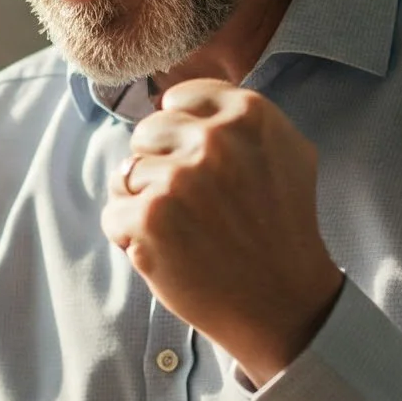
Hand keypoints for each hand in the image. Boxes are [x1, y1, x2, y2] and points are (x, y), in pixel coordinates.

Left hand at [100, 80, 342, 386]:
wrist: (282, 302)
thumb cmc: (281, 227)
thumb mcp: (286, 152)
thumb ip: (237, 116)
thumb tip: (173, 98)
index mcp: (249, 115)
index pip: (179, 100)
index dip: (183, 137)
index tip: (204, 168)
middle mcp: (214, 141)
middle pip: (147, 133)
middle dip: (161, 167)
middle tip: (197, 206)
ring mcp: (179, 179)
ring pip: (126, 174)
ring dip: (145, 205)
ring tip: (187, 231)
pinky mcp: (149, 219)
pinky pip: (114, 212)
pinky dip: (131, 237)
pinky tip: (169, 252)